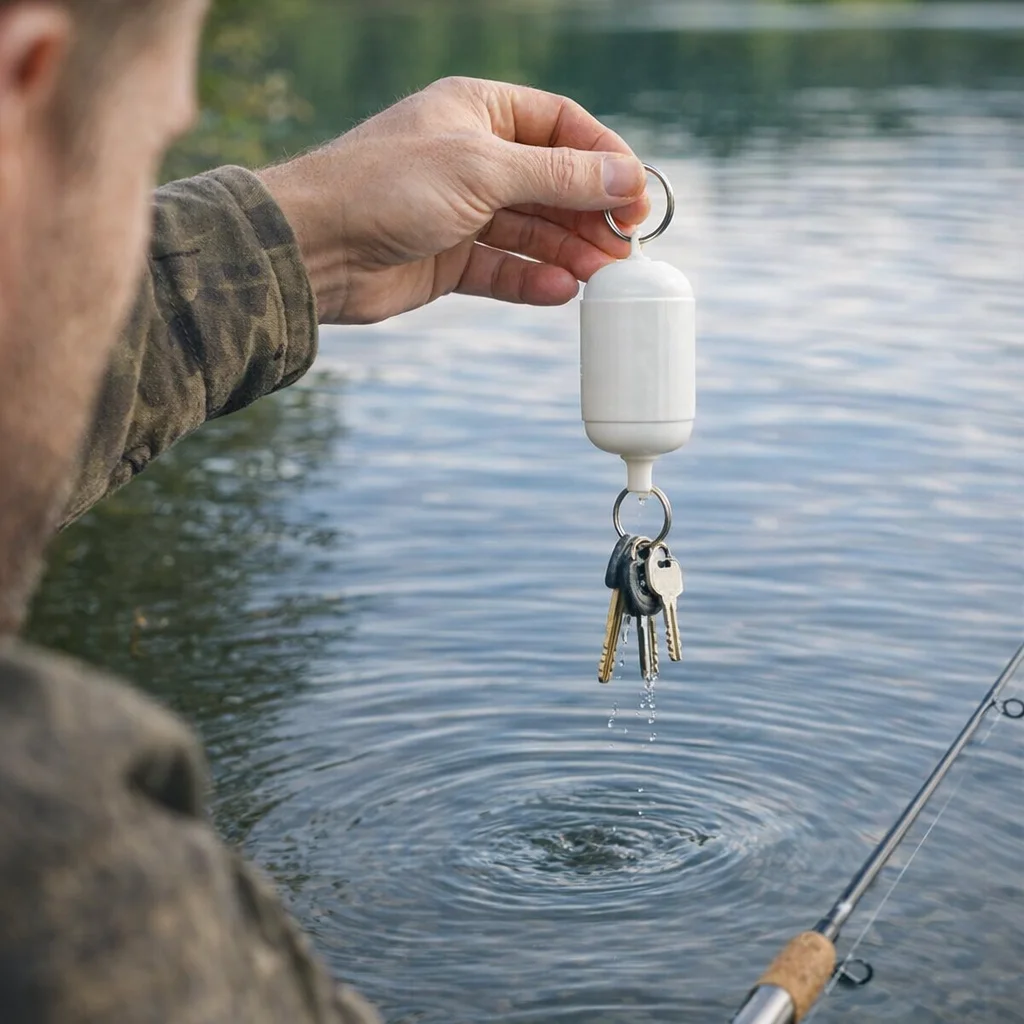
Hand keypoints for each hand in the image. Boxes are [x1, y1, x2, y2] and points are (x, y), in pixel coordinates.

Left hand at [258, 77, 650, 324]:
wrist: (315, 246)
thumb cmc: (388, 186)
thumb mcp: (484, 170)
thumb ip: (558, 176)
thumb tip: (626, 177)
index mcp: (479, 112)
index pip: (561, 126)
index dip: (604, 159)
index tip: (637, 196)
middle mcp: (473, 159)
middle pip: (552, 184)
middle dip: (590, 214)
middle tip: (625, 248)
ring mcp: (461, 211)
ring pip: (531, 231)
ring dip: (568, 252)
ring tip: (601, 276)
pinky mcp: (448, 260)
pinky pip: (503, 269)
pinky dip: (531, 280)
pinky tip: (560, 292)